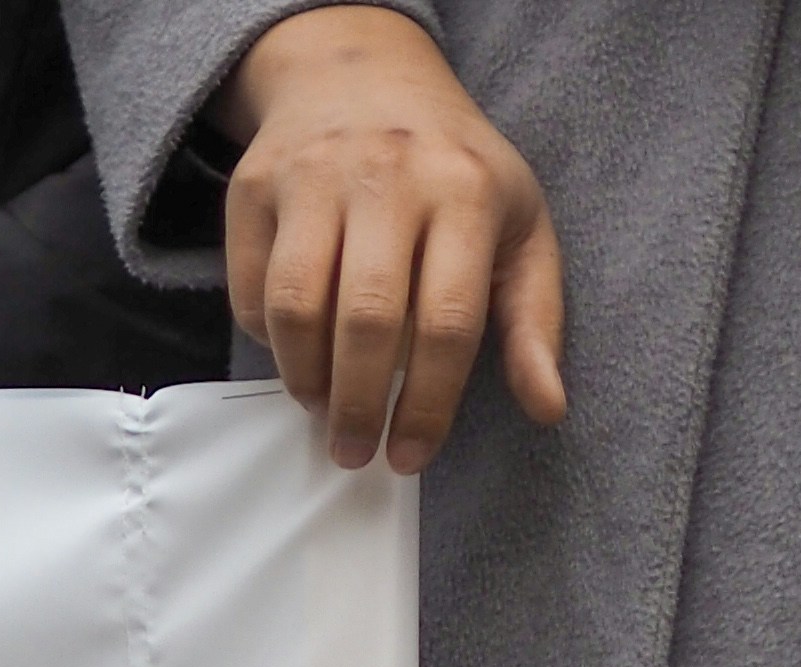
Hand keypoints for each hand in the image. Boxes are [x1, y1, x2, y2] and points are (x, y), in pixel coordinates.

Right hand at [217, 7, 563, 474]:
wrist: (363, 76)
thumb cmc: (452, 170)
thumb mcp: (517, 227)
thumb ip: (534, 319)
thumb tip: (548, 406)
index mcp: (464, 189)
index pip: (448, 320)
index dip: (426, 406)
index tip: (408, 456)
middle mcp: (389, 173)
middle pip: (367, 319)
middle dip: (358, 406)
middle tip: (354, 451)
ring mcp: (316, 174)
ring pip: (296, 307)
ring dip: (305, 380)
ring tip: (321, 407)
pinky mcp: (256, 184)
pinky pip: (253, 289)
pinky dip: (269, 339)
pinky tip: (297, 350)